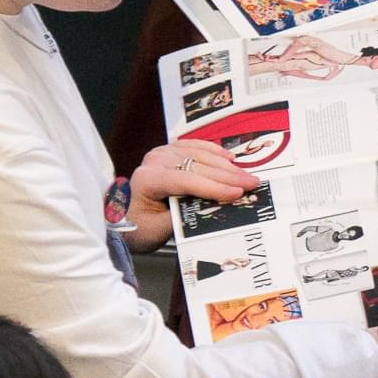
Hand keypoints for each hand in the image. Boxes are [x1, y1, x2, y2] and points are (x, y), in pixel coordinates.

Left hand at [126, 138, 262, 245]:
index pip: (187, 180)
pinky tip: (228, 156)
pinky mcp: (167, 152)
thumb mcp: (159, 230)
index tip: (238, 193)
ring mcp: (160, 154)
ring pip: (198, 155)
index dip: (214, 187)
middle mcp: (154, 161)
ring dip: (225, 165)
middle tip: (252, 183)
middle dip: (228, 176)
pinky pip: (193, 146)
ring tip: (247, 174)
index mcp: (148, 179)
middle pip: (196, 166)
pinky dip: (212, 151)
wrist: (124, 218)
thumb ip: (184, 218)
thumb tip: (215, 210)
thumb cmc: (140, 227)